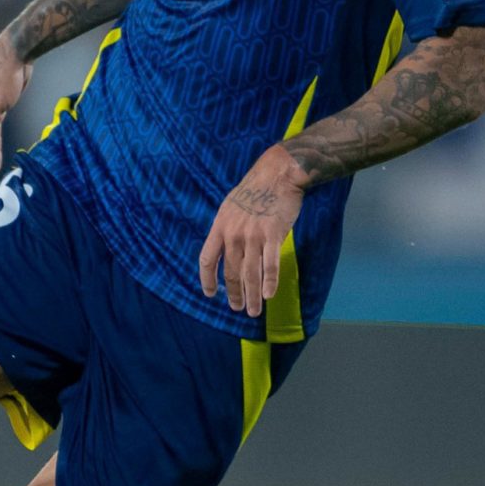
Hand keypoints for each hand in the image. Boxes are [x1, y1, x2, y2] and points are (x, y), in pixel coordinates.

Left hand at [197, 144, 309, 319]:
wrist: (277, 174)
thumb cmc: (255, 189)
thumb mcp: (230, 206)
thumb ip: (227, 227)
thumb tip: (224, 246)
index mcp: (220, 226)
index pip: (207, 259)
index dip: (207, 279)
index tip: (210, 294)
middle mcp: (233, 234)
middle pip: (231, 272)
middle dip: (233, 293)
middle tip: (237, 308)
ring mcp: (253, 235)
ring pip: (250, 273)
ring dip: (251, 296)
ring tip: (253, 311)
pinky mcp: (273, 235)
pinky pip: (270, 264)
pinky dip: (269, 282)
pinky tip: (268, 295)